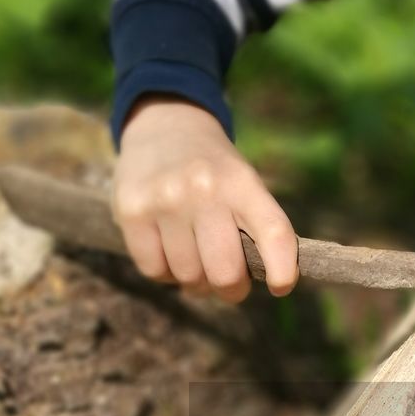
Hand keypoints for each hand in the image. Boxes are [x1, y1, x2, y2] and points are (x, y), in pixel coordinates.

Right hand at [112, 97, 298, 302]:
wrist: (165, 125)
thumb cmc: (215, 171)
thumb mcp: (244, 183)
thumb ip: (257, 228)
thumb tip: (267, 281)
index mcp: (241, 182)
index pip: (273, 233)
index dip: (283, 270)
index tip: (280, 286)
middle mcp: (203, 190)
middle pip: (225, 273)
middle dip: (231, 289)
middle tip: (230, 283)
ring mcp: (164, 201)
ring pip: (188, 277)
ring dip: (196, 282)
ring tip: (196, 260)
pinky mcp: (131, 212)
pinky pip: (155, 271)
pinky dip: (166, 274)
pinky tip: (170, 253)